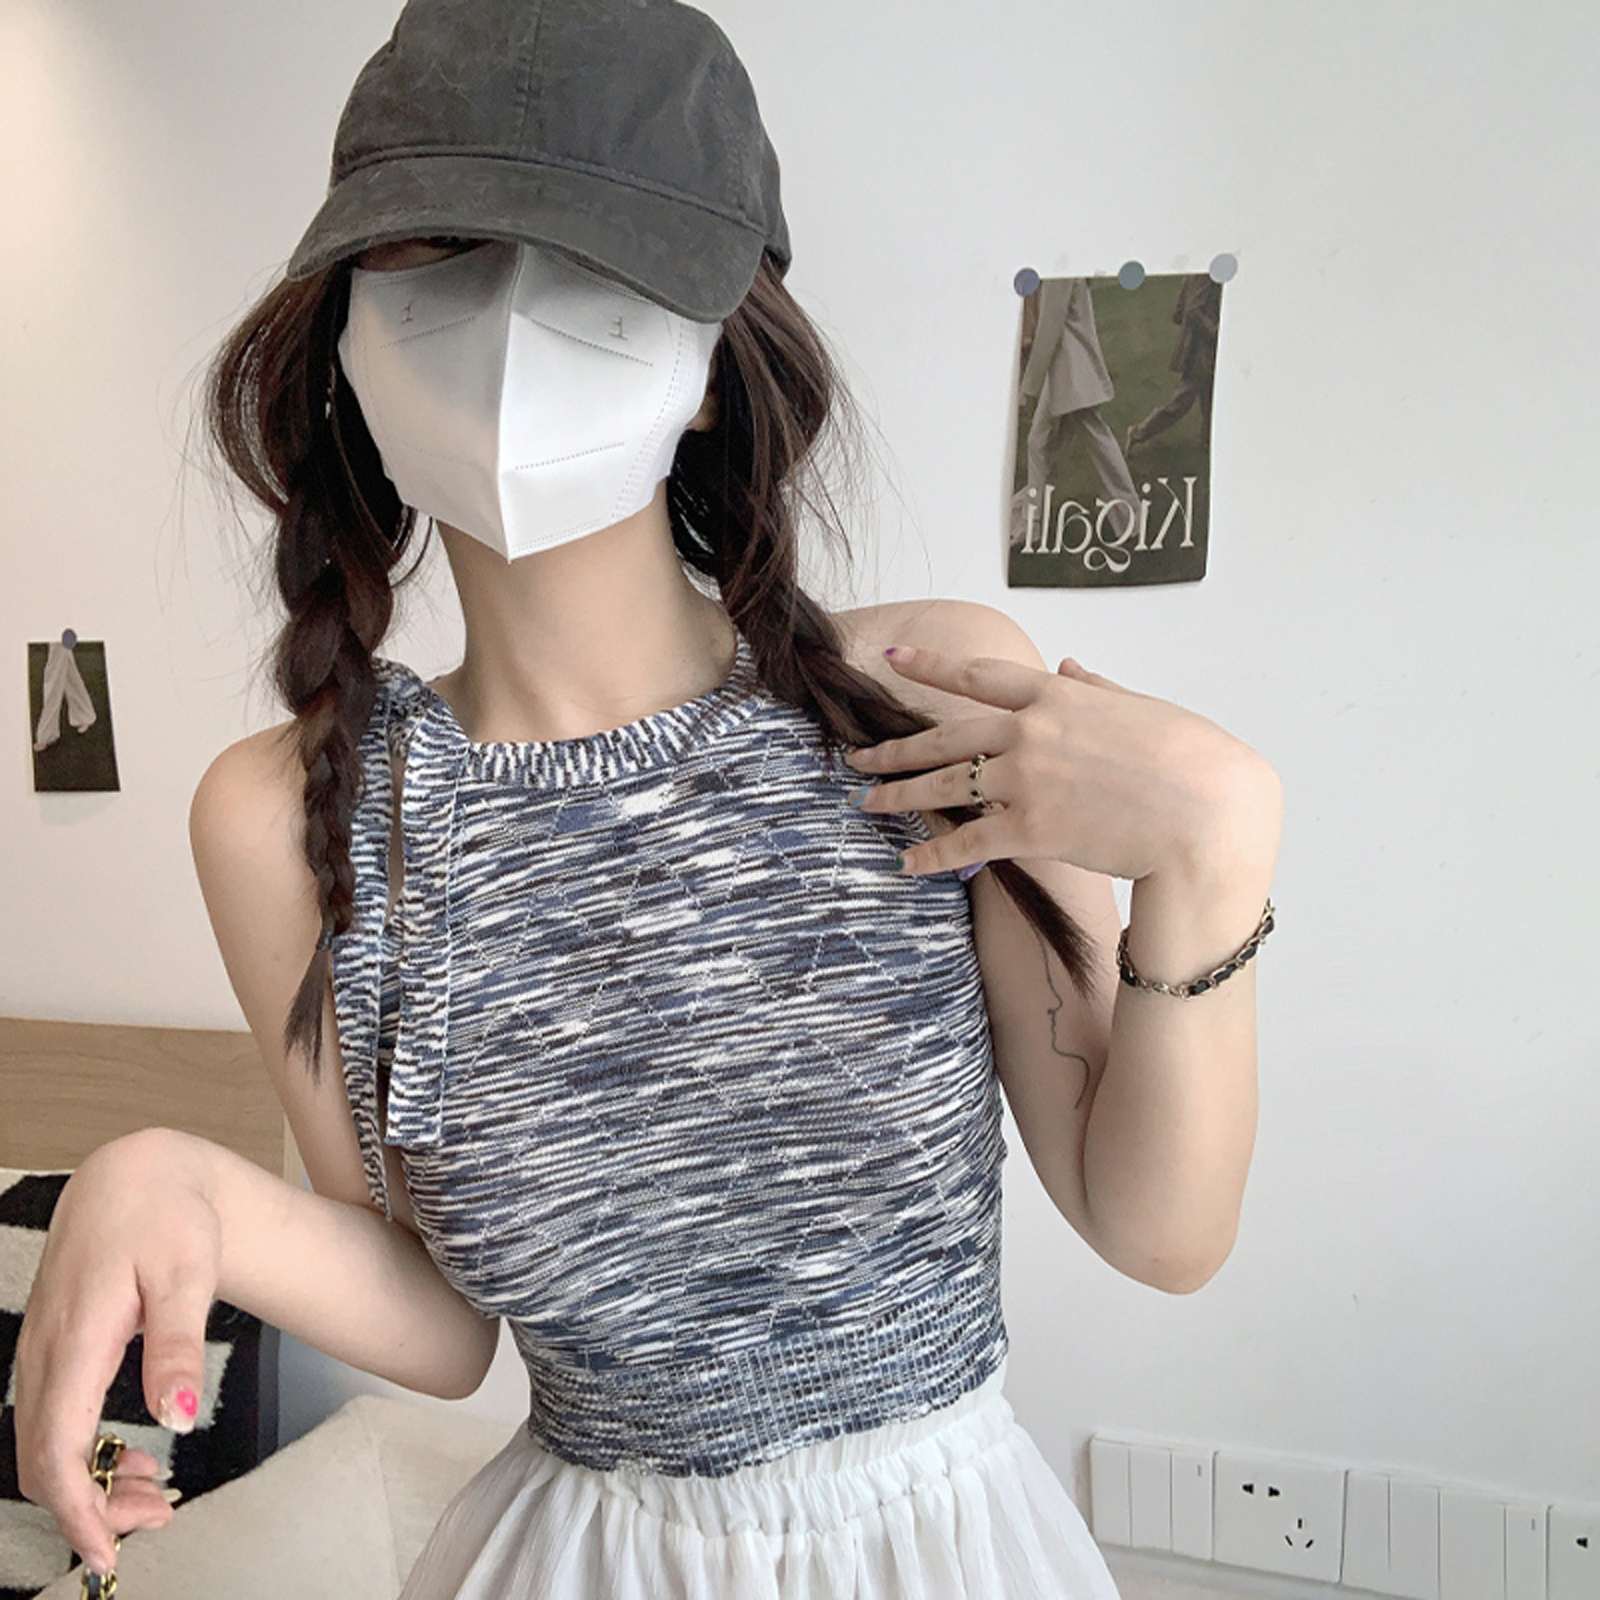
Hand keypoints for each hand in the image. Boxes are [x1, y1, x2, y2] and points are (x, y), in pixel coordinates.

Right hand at [14, 1129, 218, 1577]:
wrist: (140, 1173)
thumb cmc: (167, 1215)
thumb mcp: (187, 1273)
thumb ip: (179, 1345)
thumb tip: (180, 1417)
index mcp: (75, 1337)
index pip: (56, 1448)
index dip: (78, 1509)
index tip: (108, 1552)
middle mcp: (44, 1350)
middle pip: (43, 1459)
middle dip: (92, 1506)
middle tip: (154, 1518)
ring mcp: (41, 1350)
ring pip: (44, 1443)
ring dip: (90, 1481)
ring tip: (152, 1491)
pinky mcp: (50, 1348)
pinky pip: (50, 1419)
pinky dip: (84, 1451)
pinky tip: (128, 1454)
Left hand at [845, 646, 1277, 883]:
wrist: (1210, 815)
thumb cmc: (1192, 759)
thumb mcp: (1142, 707)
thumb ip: (1096, 686)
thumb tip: (1069, 663)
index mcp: (1056, 696)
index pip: (978, 676)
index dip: (930, 665)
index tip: (892, 658)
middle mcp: (1031, 732)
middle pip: (946, 737)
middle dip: (897, 747)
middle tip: (859, 756)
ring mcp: (1027, 780)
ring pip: (946, 785)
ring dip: (899, 794)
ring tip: (865, 802)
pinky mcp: (1032, 829)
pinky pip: (968, 841)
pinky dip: (933, 853)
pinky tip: (906, 862)